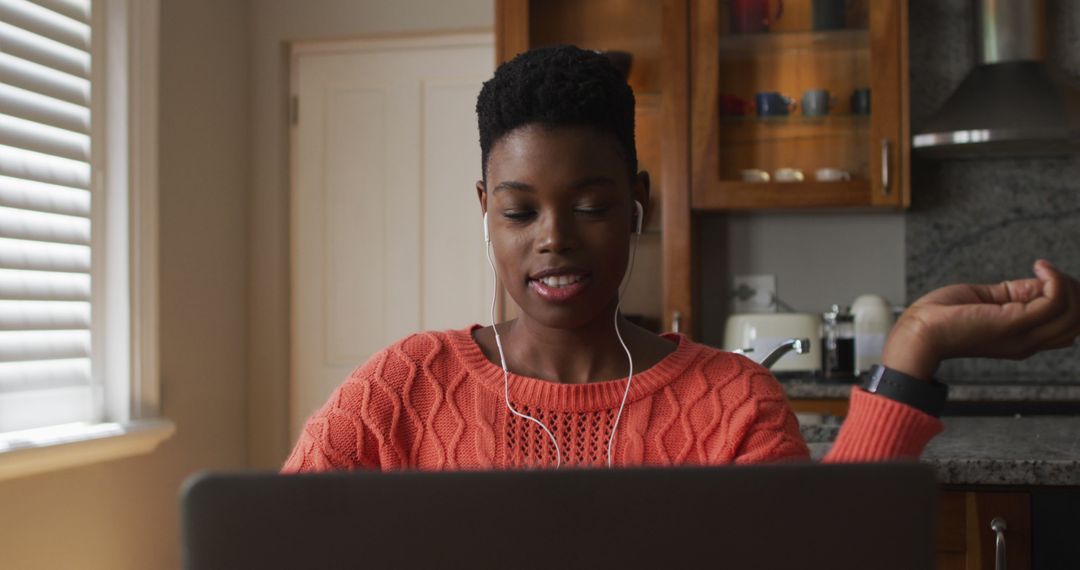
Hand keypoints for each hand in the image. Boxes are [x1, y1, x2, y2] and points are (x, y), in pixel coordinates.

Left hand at [882, 259, 1079, 379]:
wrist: (920, 332)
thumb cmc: (942, 317)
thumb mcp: (988, 301)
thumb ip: (1016, 294)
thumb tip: (1042, 281)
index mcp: (1023, 341)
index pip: (1068, 327)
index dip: (1068, 299)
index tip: (1049, 278)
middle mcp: (1029, 343)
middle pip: (1076, 321)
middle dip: (1074, 291)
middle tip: (1052, 273)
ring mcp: (1024, 335)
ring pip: (1073, 311)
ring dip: (1067, 282)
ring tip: (1045, 268)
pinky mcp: (1015, 322)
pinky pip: (1056, 300)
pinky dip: (1055, 278)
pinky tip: (1040, 267)